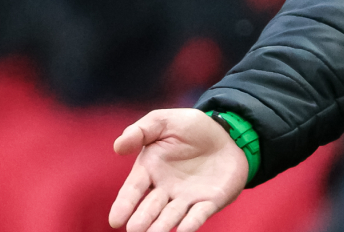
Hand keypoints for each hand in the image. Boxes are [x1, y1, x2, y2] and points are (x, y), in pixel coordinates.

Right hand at [109, 108, 249, 231]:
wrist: (227, 133)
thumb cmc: (192, 128)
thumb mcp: (165, 121)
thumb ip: (141, 131)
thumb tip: (118, 146)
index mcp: (150, 170)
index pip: (133, 190)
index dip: (124, 204)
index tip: (116, 220)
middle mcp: (165, 189)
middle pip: (150, 207)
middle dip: (142, 219)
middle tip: (134, 230)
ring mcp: (186, 198)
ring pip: (171, 216)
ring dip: (162, 226)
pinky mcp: (209, 202)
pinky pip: (199, 215)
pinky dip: (191, 223)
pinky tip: (184, 230)